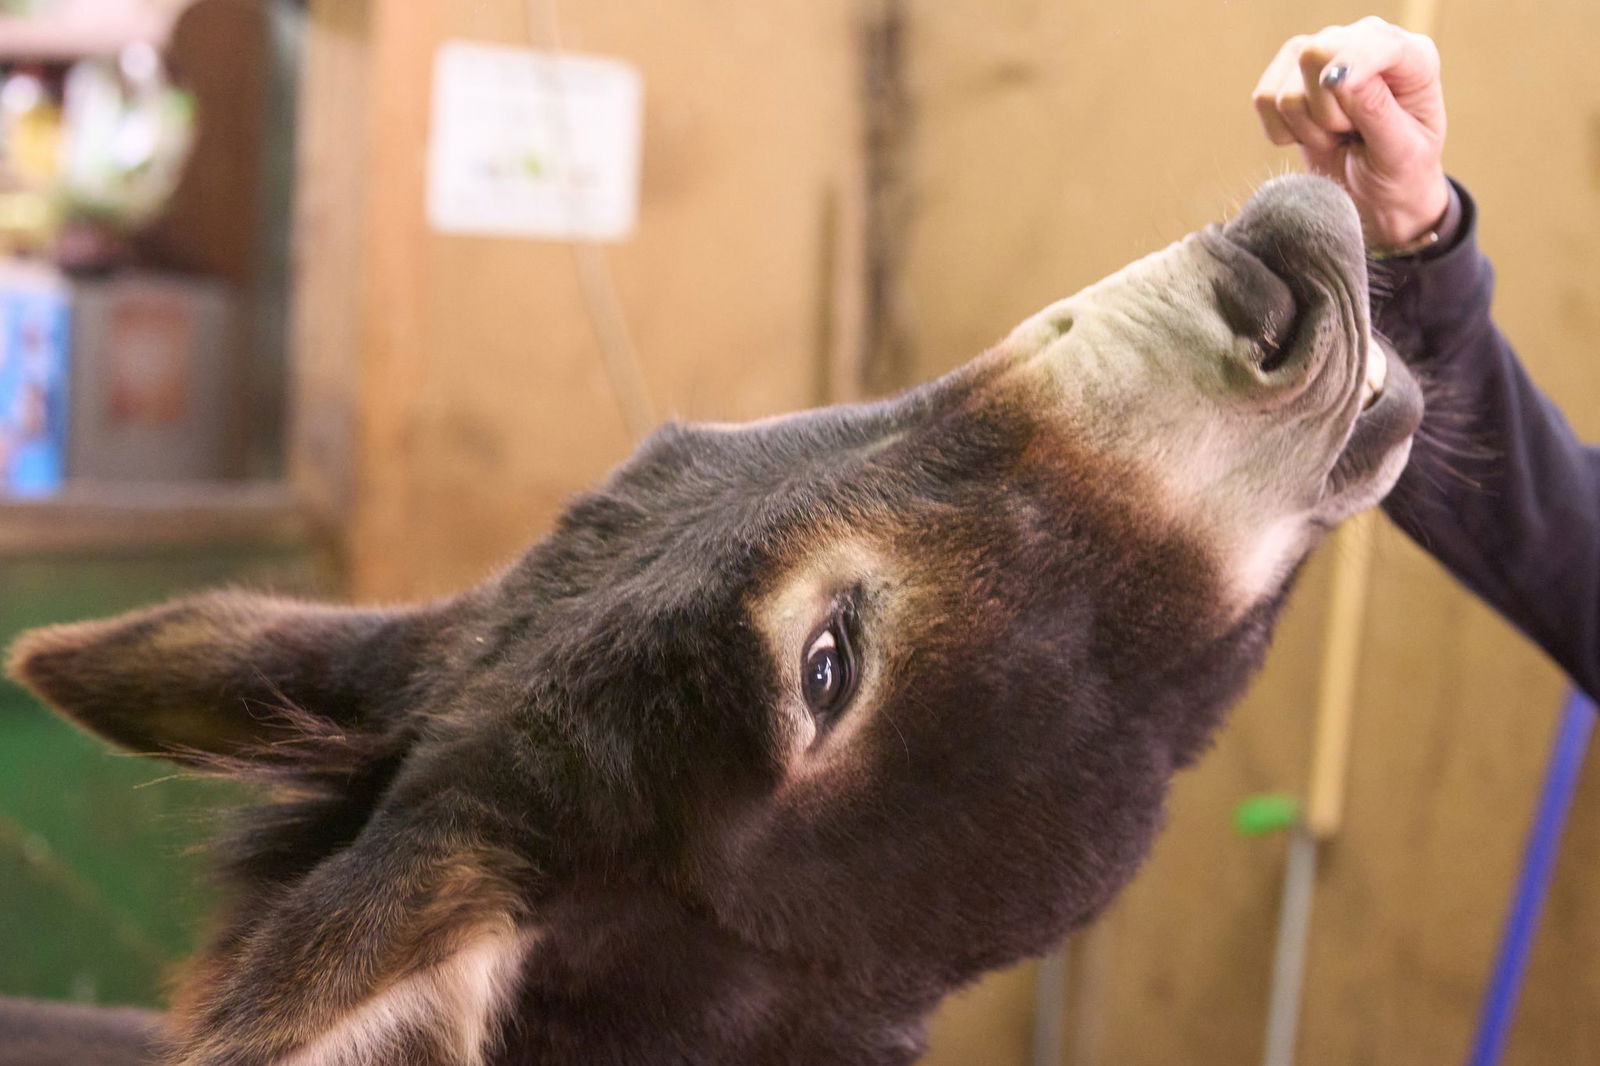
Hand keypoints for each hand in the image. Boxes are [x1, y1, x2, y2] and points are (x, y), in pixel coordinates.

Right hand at [1253, 16, 1449, 249]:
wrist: (1376, 194)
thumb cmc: (1399, 171)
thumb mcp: (1401, 150)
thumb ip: (1376, 110)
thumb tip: (1338, 76)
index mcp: (1410, 56)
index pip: (1369, 40)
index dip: (1350, 65)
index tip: (1340, 99)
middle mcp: (1363, 43)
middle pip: (1313, 55)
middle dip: (1325, 112)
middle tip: (1350, 133)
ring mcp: (1321, 55)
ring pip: (1286, 91)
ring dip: (1308, 129)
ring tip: (1337, 137)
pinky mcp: (1286, 75)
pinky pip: (1263, 100)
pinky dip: (1282, 132)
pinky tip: (1311, 135)